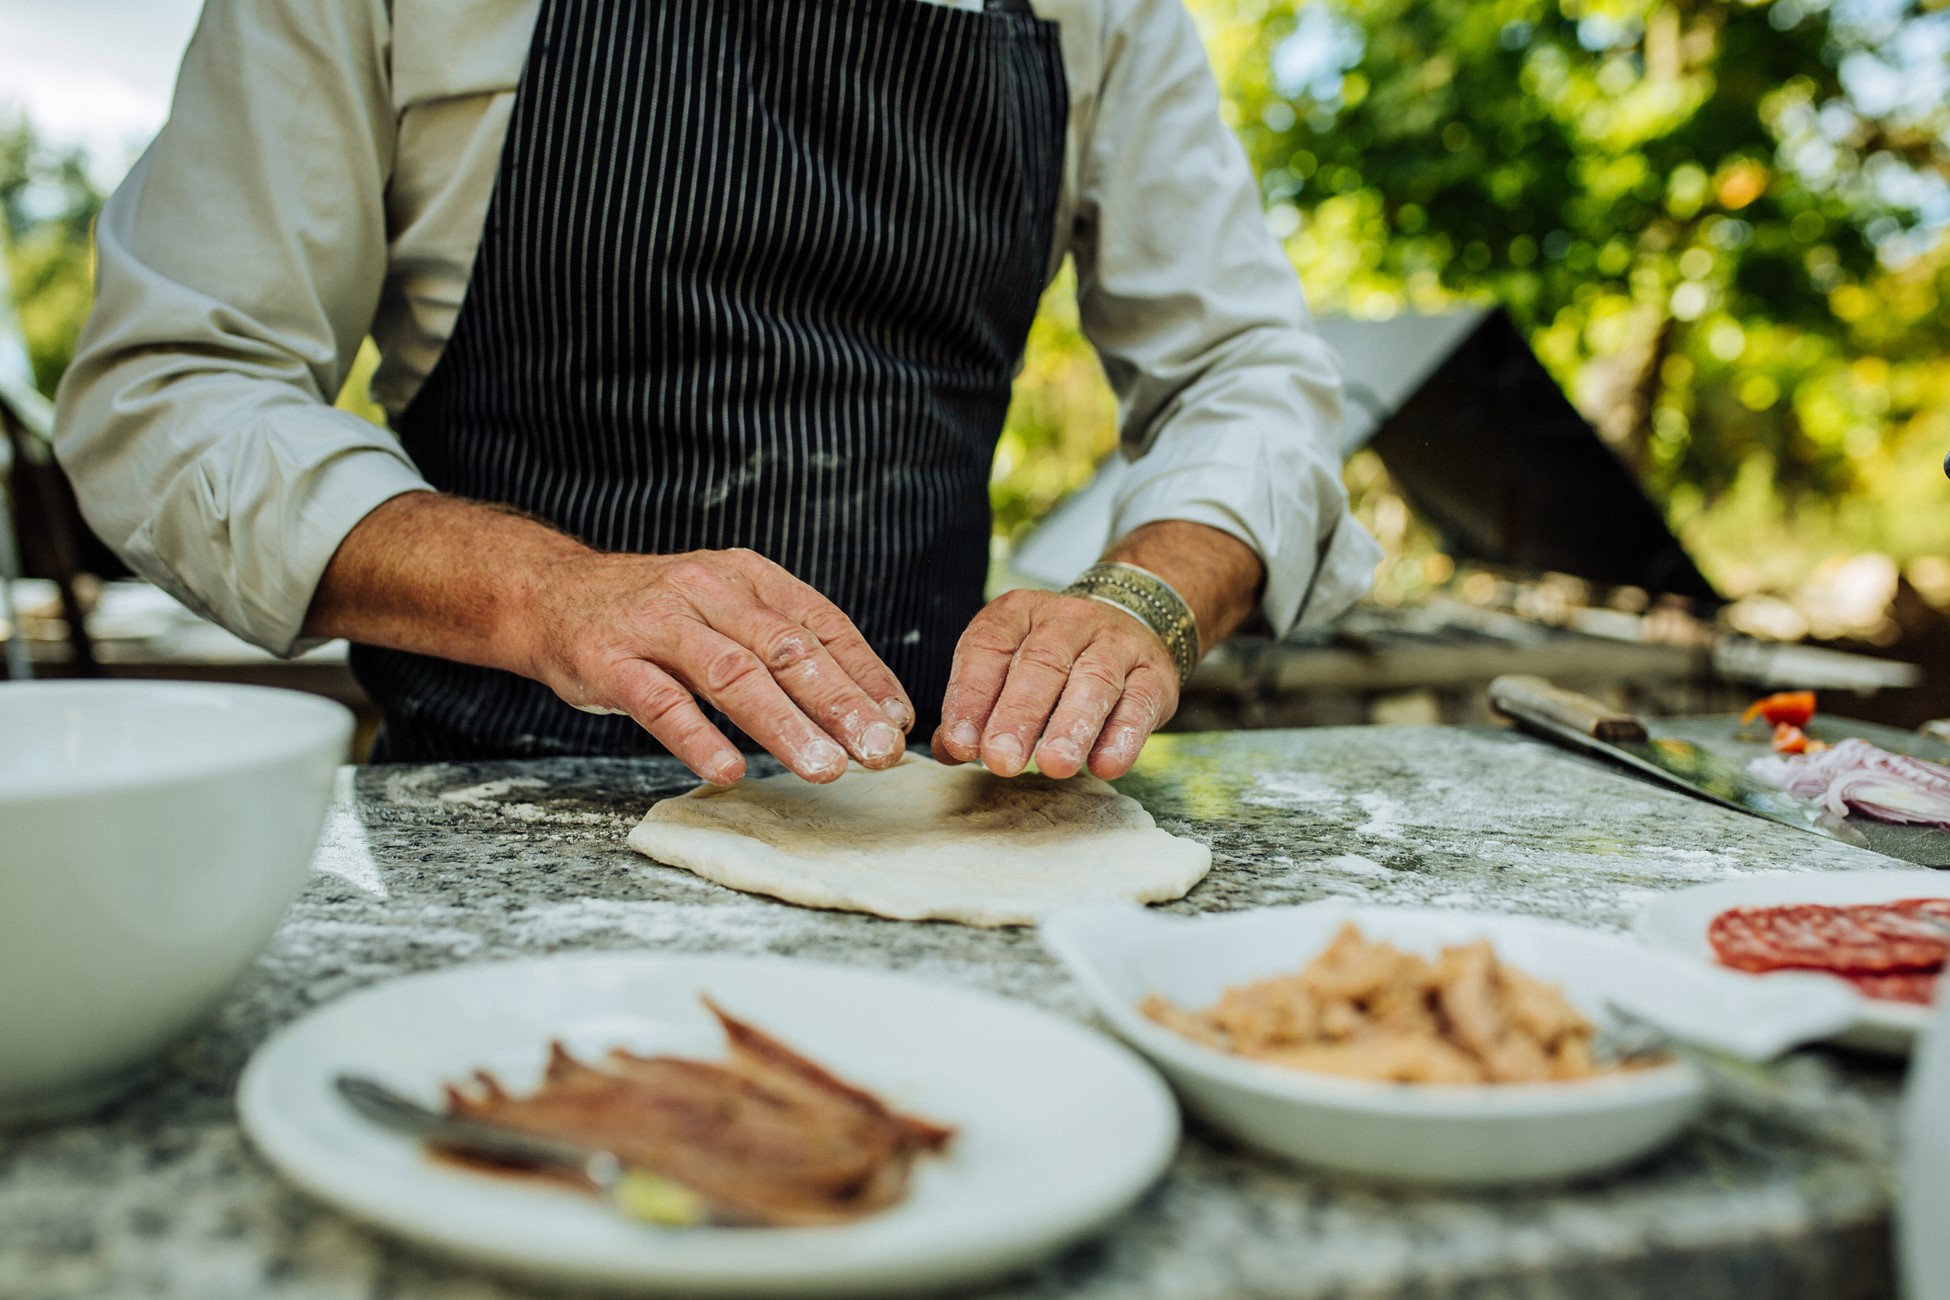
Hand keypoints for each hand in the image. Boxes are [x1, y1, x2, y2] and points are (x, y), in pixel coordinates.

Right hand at [306, 496, 910, 784]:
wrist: (550, 594)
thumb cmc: (657, 616)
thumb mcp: (727, 611)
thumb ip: (788, 647)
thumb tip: (872, 708)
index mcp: (749, 577)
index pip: (822, 624)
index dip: (865, 674)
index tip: (899, 724)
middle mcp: (708, 590)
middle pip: (786, 649)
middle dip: (840, 703)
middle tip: (879, 753)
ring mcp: (657, 623)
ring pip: (732, 674)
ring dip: (783, 724)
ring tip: (824, 769)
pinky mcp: (610, 659)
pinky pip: (660, 702)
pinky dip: (698, 737)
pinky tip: (730, 772)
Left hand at [930, 589, 1177, 781]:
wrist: (1131, 622)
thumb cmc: (1056, 658)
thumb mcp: (1009, 666)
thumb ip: (977, 706)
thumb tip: (950, 749)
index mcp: (1018, 612)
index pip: (988, 648)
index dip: (971, 697)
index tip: (960, 744)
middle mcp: (1067, 619)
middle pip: (1040, 665)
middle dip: (1018, 716)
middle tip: (1001, 760)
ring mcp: (1115, 642)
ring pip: (1093, 681)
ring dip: (1072, 726)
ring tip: (1054, 765)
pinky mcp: (1154, 672)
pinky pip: (1139, 701)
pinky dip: (1123, 736)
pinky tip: (1105, 766)